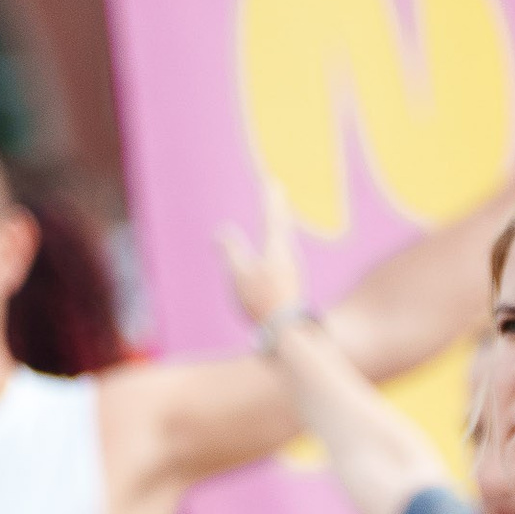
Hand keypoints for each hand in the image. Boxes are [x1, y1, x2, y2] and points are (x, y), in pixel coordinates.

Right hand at [217, 178, 303, 329]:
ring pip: (283, 241)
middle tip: (277, 190)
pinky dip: (277, 244)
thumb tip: (221, 232)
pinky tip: (277, 251)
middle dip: (277, 206)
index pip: (273, 217)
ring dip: (279, 225)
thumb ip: (230, 250)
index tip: (273, 181)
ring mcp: (293, 271)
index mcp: (277, 249)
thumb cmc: (261, 302)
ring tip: (277, 213)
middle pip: (281, 225)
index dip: (271, 199)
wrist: (287, 332)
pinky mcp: (291, 284)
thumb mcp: (239, 274)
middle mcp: (289, 256)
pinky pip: (282, 256)